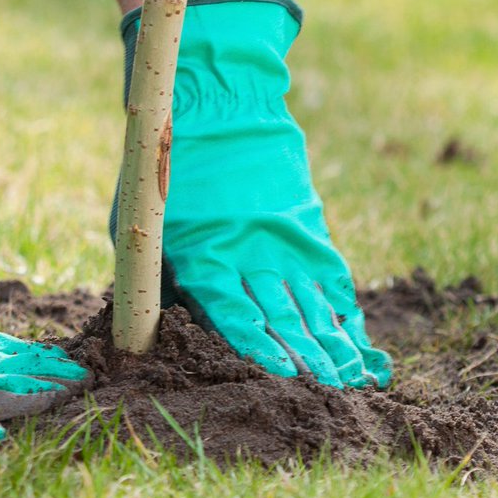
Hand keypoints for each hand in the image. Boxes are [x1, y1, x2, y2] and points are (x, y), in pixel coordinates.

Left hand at [111, 0, 391, 387]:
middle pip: (283, 316)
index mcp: (204, 249)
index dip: (258, 349)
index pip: (234, 313)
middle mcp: (249, 248)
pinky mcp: (305, 221)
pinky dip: (345, 309)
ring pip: (313, 301)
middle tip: (326, 399)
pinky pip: (330, 274)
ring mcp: (283, 235)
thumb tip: (148, 330)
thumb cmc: (165, 165)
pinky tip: (358, 339)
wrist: (216, 98)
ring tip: (352, 383)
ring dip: (334, 345)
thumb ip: (150, 273)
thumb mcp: (139, 218)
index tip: (278, 378)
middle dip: (306, 361)